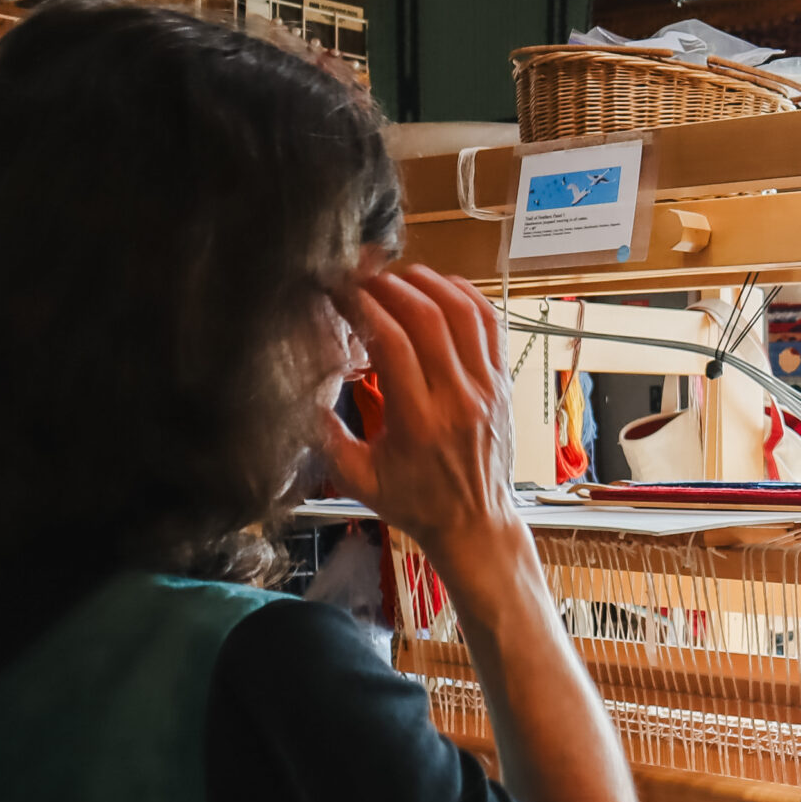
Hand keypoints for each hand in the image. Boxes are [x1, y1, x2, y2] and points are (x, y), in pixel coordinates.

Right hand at [319, 264, 521, 565]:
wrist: (474, 524)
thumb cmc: (414, 503)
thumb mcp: (356, 477)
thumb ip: (323, 435)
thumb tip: (297, 388)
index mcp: (419, 422)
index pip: (393, 343)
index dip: (363, 307)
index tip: (338, 291)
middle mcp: (458, 399)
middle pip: (429, 319)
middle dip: (390, 287)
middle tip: (363, 278)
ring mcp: (487, 388)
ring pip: (464, 314)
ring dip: (429, 285)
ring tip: (398, 277)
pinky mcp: (503, 384)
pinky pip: (491, 326)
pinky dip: (467, 297)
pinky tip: (441, 289)